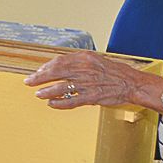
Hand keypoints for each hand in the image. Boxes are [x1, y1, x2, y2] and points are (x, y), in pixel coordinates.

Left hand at [26, 51, 152, 109]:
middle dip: (39, 78)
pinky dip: (59, 103)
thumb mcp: (96, 60)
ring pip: (61, 87)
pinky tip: (51, 104)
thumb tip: (60, 67)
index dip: (46, 67)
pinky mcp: (92, 97)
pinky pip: (71, 101)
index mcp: (85, 58)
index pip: (59, 61)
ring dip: (47, 91)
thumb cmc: (115, 72)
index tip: (39, 71)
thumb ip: (79, 62)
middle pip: (56, 72)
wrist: (133, 83)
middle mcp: (85, 69)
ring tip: (38, 94)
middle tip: (29, 81)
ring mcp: (88, 84)